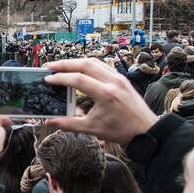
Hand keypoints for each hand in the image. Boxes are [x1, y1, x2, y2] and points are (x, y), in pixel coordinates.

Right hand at [42, 58, 157, 143]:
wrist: (146, 129)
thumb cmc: (120, 130)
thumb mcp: (92, 129)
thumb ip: (68, 124)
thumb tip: (48, 121)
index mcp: (106, 94)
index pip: (78, 80)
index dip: (60, 78)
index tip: (47, 79)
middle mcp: (113, 82)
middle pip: (85, 64)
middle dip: (65, 64)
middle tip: (49, 66)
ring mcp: (119, 78)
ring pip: (94, 61)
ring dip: (76, 62)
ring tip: (61, 66)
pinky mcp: (122, 78)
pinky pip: (102, 65)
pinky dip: (88, 64)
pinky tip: (79, 69)